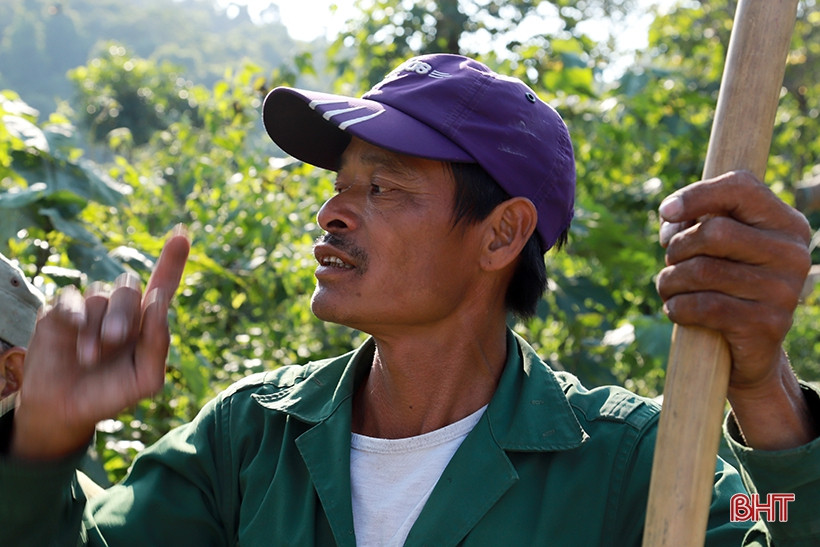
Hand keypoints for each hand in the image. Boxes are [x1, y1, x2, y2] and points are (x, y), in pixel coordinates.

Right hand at [10, 227, 189, 459]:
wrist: (66, 410)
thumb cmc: (112, 393)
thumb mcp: (146, 379)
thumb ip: (159, 344)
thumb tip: (159, 300)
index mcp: (147, 322)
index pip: (162, 284)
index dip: (172, 260)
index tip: (183, 234)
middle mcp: (121, 309)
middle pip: (130, 288)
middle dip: (124, 314)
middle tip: (114, 340)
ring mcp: (91, 308)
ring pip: (100, 294)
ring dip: (97, 326)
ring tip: (90, 358)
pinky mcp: (61, 312)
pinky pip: (72, 299)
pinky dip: (76, 316)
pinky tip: (76, 335)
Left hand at [656, 171, 816, 447]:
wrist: (748, 351)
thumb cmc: (724, 286)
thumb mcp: (716, 248)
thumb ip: (695, 222)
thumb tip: (671, 217)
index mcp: (786, 223)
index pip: (741, 187)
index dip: (696, 194)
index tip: (665, 213)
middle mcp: (793, 253)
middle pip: (713, 231)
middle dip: (677, 248)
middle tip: (671, 264)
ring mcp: (784, 290)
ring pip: (702, 271)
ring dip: (670, 280)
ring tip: (669, 288)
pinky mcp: (767, 325)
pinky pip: (705, 306)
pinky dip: (678, 307)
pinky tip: (676, 310)